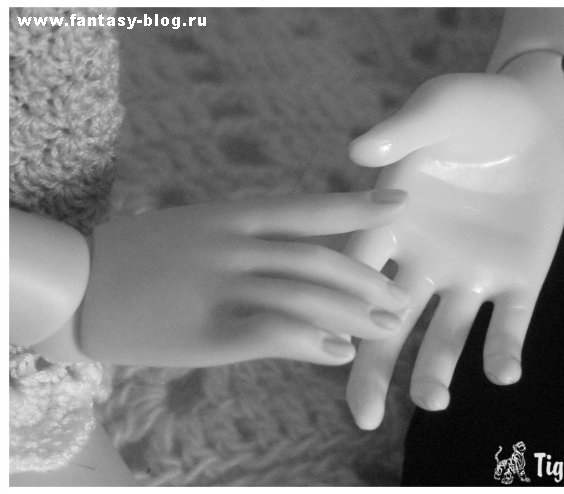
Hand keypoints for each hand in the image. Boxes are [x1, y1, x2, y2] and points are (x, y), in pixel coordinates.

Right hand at [79, 190, 410, 366]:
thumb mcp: (200, 229)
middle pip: (318, 259)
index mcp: (233, 215)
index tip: (399, 204)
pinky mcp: (206, 331)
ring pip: (304, 296)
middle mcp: (233, 246)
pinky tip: (340, 353)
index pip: (309, 209)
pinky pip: (272, 333)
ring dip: (352, 314)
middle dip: (367, 280)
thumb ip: (249, 237)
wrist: (80, 284)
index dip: (358, 206)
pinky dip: (312, 342)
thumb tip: (300, 254)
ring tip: (386, 328)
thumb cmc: (143, 256)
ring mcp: (220, 287)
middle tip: (400, 299)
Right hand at [344, 52, 563, 428]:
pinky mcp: (517, 277)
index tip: (329, 347)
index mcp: (392, 225)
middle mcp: (423, 259)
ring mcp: (469, 272)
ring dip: (436, 369)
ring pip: (445, 333)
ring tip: (431, 401)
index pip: (355, 272)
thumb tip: (357, 151)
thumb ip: (402, 132)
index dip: (339, 307)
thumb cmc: (473, 108)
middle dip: (374, 367)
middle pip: (388, 321)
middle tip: (363, 415)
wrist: (530, 118)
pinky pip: (509, 322)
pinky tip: (503, 373)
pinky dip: (504, 349)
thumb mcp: (438, 108)